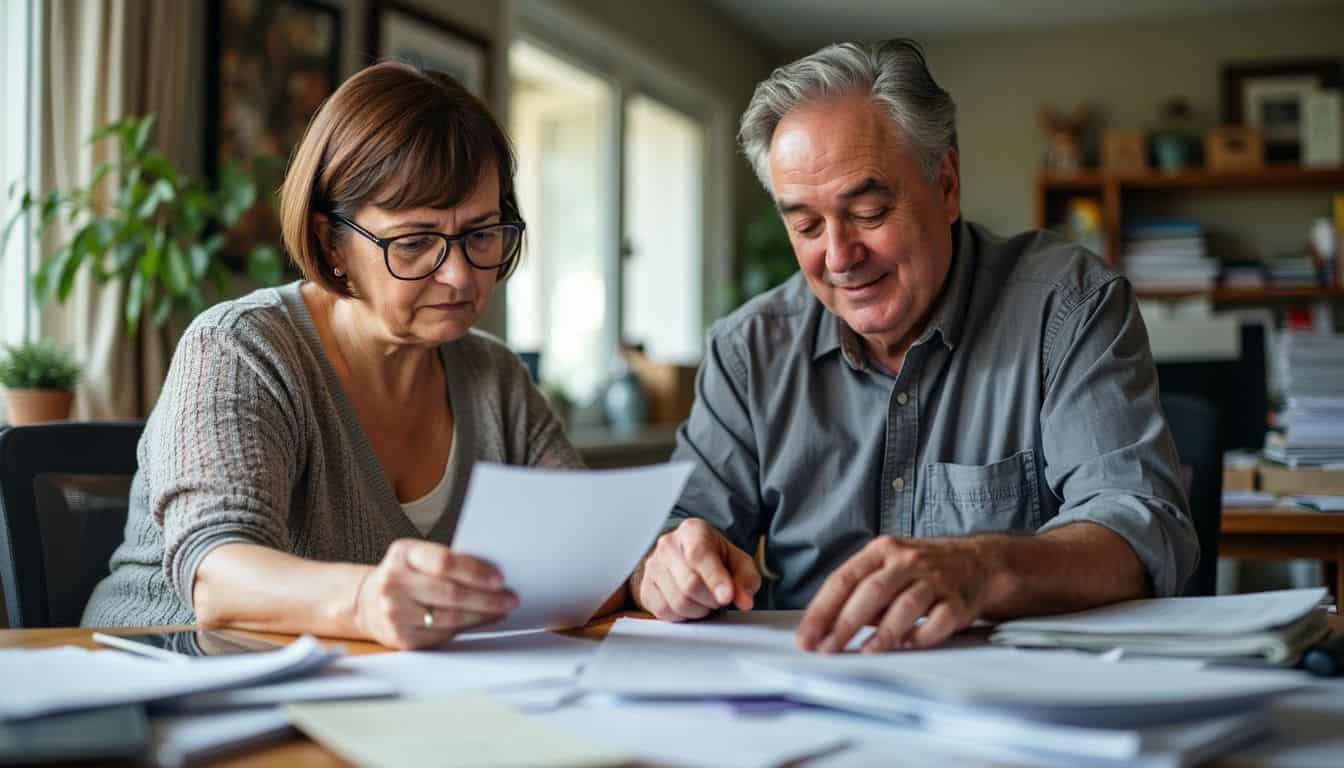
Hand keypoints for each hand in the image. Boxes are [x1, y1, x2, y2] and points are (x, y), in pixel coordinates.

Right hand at [354, 538, 517, 649]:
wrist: (368, 602)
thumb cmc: (405, 575)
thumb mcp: (417, 557)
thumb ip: (447, 562)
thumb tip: (494, 575)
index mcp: (403, 553)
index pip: (444, 562)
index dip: (475, 572)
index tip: (500, 579)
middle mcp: (394, 583)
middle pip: (450, 593)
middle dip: (487, 598)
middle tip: (510, 598)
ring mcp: (394, 613)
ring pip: (449, 617)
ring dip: (482, 615)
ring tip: (501, 610)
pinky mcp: (401, 638)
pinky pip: (443, 635)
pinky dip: (467, 628)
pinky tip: (482, 622)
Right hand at [632, 518, 760, 620]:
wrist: (690, 558)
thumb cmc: (715, 558)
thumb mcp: (739, 563)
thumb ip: (745, 579)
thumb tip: (743, 600)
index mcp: (692, 531)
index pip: (699, 555)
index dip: (714, 579)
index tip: (727, 597)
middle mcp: (668, 545)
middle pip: (689, 584)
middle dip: (711, 599)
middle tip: (719, 598)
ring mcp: (653, 566)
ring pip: (678, 602)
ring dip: (699, 610)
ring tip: (705, 600)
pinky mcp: (645, 588)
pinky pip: (664, 612)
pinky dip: (683, 616)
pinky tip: (690, 605)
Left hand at [798, 536, 994, 652]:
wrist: (977, 562)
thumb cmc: (921, 569)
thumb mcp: (886, 567)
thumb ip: (858, 593)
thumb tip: (825, 628)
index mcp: (881, 551)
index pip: (843, 579)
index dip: (821, 610)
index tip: (806, 636)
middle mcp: (907, 561)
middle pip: (871, 591)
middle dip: (844, 623)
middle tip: (826, 649)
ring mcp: (935, 580)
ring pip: (905, 606)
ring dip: (883, 632)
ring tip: (864, 651)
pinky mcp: (958, 601)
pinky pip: (939, 621)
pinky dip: (921, 635)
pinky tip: (907, 646)